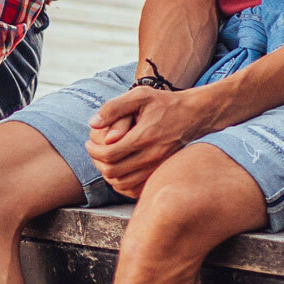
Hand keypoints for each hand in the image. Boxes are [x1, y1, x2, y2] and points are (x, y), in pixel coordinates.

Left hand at [84, 85, 219, 196]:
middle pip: (113, 172)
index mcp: (144, 137)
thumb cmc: (164, 102)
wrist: (194, 115)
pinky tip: (118, 169)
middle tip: (94, 151)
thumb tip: (92, 124)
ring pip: (122, 184)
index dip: (93, 151)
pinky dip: (122, 183)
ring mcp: (157, 166)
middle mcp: (151, 156)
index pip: (108, 154)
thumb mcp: (139, 95)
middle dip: (97, 162)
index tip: (89, 143)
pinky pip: (135, 188)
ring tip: (103, 159)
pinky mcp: (161, 171)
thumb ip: (114, 107)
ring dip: (107, 174)